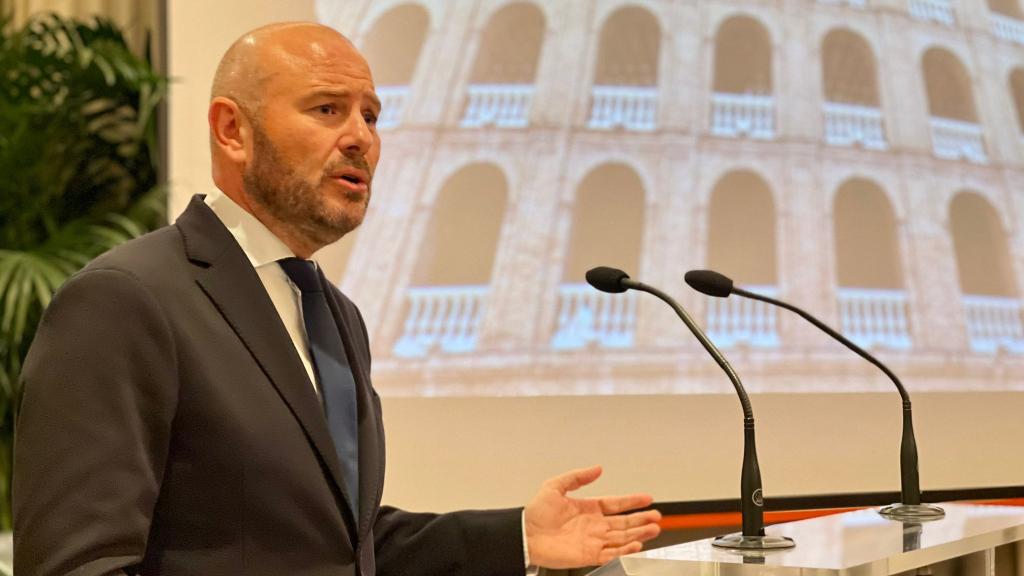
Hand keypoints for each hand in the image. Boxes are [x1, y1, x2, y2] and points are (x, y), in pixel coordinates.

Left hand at [524, 465, 661, 568]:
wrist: (525, 535)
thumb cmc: (535, 513)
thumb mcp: (555, 486)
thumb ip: (577, 477)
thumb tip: (597, 468)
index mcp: (588, 509)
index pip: (616, 504)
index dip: (632, 501)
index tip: (647, 497)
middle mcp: (594, 525)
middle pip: (624, 523)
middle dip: (641, 519)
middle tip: (657, 516)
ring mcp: (593, 541)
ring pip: (622, 538)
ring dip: (638, 534)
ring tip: (653, 529)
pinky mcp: (589, 556)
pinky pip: (611, 554)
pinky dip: (625, 550)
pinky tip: (636, 545)